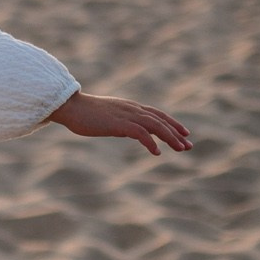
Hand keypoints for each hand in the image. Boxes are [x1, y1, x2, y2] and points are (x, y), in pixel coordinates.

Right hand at [48, 91, 191, 155]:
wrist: (70, 107)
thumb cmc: (84, 113)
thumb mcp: (107, 117)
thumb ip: (120, 121)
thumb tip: (127, 130)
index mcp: (130, 107)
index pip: (157, 114)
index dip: (172, 123)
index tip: (184, 133)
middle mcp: (132, 109)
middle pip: (161, 120)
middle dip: (177, 132)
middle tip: (189, 145)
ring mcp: (126, 115)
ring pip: (156, 125)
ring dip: (170, 137)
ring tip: (181, 149)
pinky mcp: (119, 124)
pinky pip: (141, 133)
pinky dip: (151, 142)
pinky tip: (156, 152)